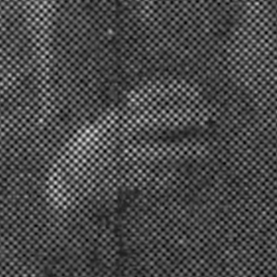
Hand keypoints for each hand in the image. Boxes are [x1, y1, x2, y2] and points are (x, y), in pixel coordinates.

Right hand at [47, 79, 215, 218]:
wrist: (69, 182)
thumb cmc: (104, 150)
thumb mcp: (116, 128)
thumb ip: (144, 119)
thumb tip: (187, 113)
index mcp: (114, 118)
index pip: (145, 97)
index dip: (172, 91)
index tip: (197, 91)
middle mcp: (113, 136)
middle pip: (152, 122)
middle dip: (182, 117)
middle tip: (208, 116)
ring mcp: (113, 160)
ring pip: (154, 153)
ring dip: (183, 150)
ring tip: (206, 150)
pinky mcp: (114, 185)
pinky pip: (147, 181)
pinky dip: (168, 178)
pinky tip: (183, 175)